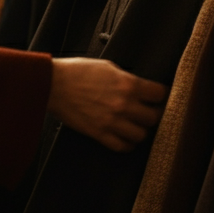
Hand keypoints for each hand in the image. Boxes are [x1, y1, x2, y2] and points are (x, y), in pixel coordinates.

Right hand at [47, 57, 167, 151]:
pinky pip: (122, 146)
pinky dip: (127, 144)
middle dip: (152, 114)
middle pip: (154, 117)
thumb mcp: (108, 66)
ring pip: (141, 135)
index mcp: (128, 84)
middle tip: (148, 112)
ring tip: (135, 125)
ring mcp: (112, 121)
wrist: (53, 84)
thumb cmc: (76, 72)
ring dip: (140, 130)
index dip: (160, 95)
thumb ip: (126, 78)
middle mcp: (123, 104)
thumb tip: (138, 87)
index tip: (158, 97)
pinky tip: (125, 137)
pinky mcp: (99, 133)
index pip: (160, 94)